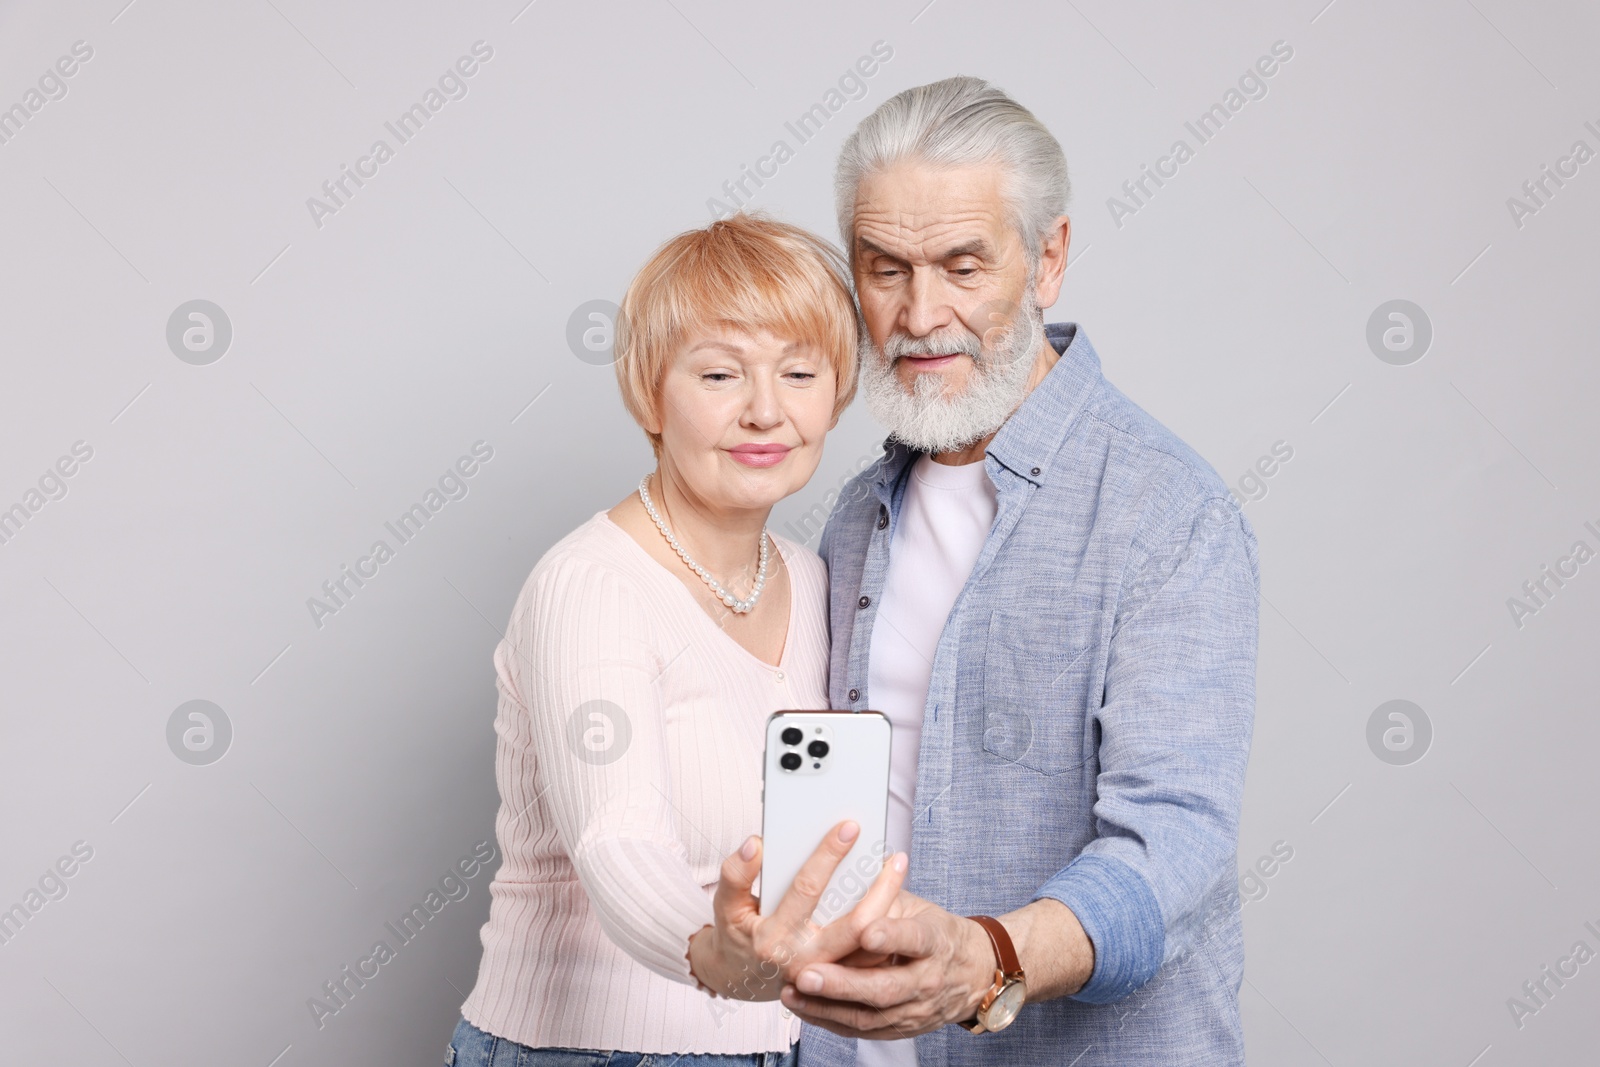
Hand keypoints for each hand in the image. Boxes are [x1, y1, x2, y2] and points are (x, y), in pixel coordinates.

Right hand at [689, 822, 908, 1000]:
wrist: (742, 979)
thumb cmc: (737, 936)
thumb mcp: (726, 906)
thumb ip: (735, 874)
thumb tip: (755, 844)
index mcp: (775, 938)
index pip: (807, 889)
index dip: (828, 855)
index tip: (850, 827)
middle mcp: (806, 959)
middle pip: (855, 923)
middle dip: (881, 888)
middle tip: (896, 857)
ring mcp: (827, 974)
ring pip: (871, 945)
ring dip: (890, 907)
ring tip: (897, 870)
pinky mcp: (841, 980)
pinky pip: (871, 957)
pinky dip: (886, 928)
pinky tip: (894, 897)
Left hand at [780, 894, 997, 1038]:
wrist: (973, 974)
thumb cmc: (937, 934)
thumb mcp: (920, 908)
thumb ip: (884, 901)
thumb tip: (841, 881)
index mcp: (936, 941)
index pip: (915, 939)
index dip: (891, 936)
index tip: (865, 932)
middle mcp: (928, 979)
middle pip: (886, 987)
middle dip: (843, 984)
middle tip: (807, 974)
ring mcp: (916, 1009)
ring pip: (871, 1015)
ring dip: (827, 1007)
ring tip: (794, 993)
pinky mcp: (903, 1029)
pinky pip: (863, 1030)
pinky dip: (831, 1020)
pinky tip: (804, 1008)